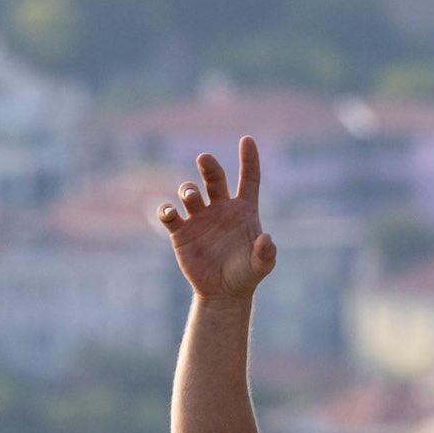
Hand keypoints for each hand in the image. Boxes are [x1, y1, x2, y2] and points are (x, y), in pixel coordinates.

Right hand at [156, 138, 275, 301]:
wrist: (223, 293)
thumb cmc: (246, 275)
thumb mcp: (261, 266)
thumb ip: (266, 253)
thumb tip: (267, 239)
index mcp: (243, 209)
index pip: (248, 178)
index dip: (249, 159)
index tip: (247, 140)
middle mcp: (220, 207)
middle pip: (214, 178)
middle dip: (209, 166)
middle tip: (204, 159)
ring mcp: (199, 217)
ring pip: (189, 192)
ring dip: (187, 189)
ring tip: (190, 196)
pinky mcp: (181, 232)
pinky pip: (169, 215)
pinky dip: (166, 210)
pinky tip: (170, 213)